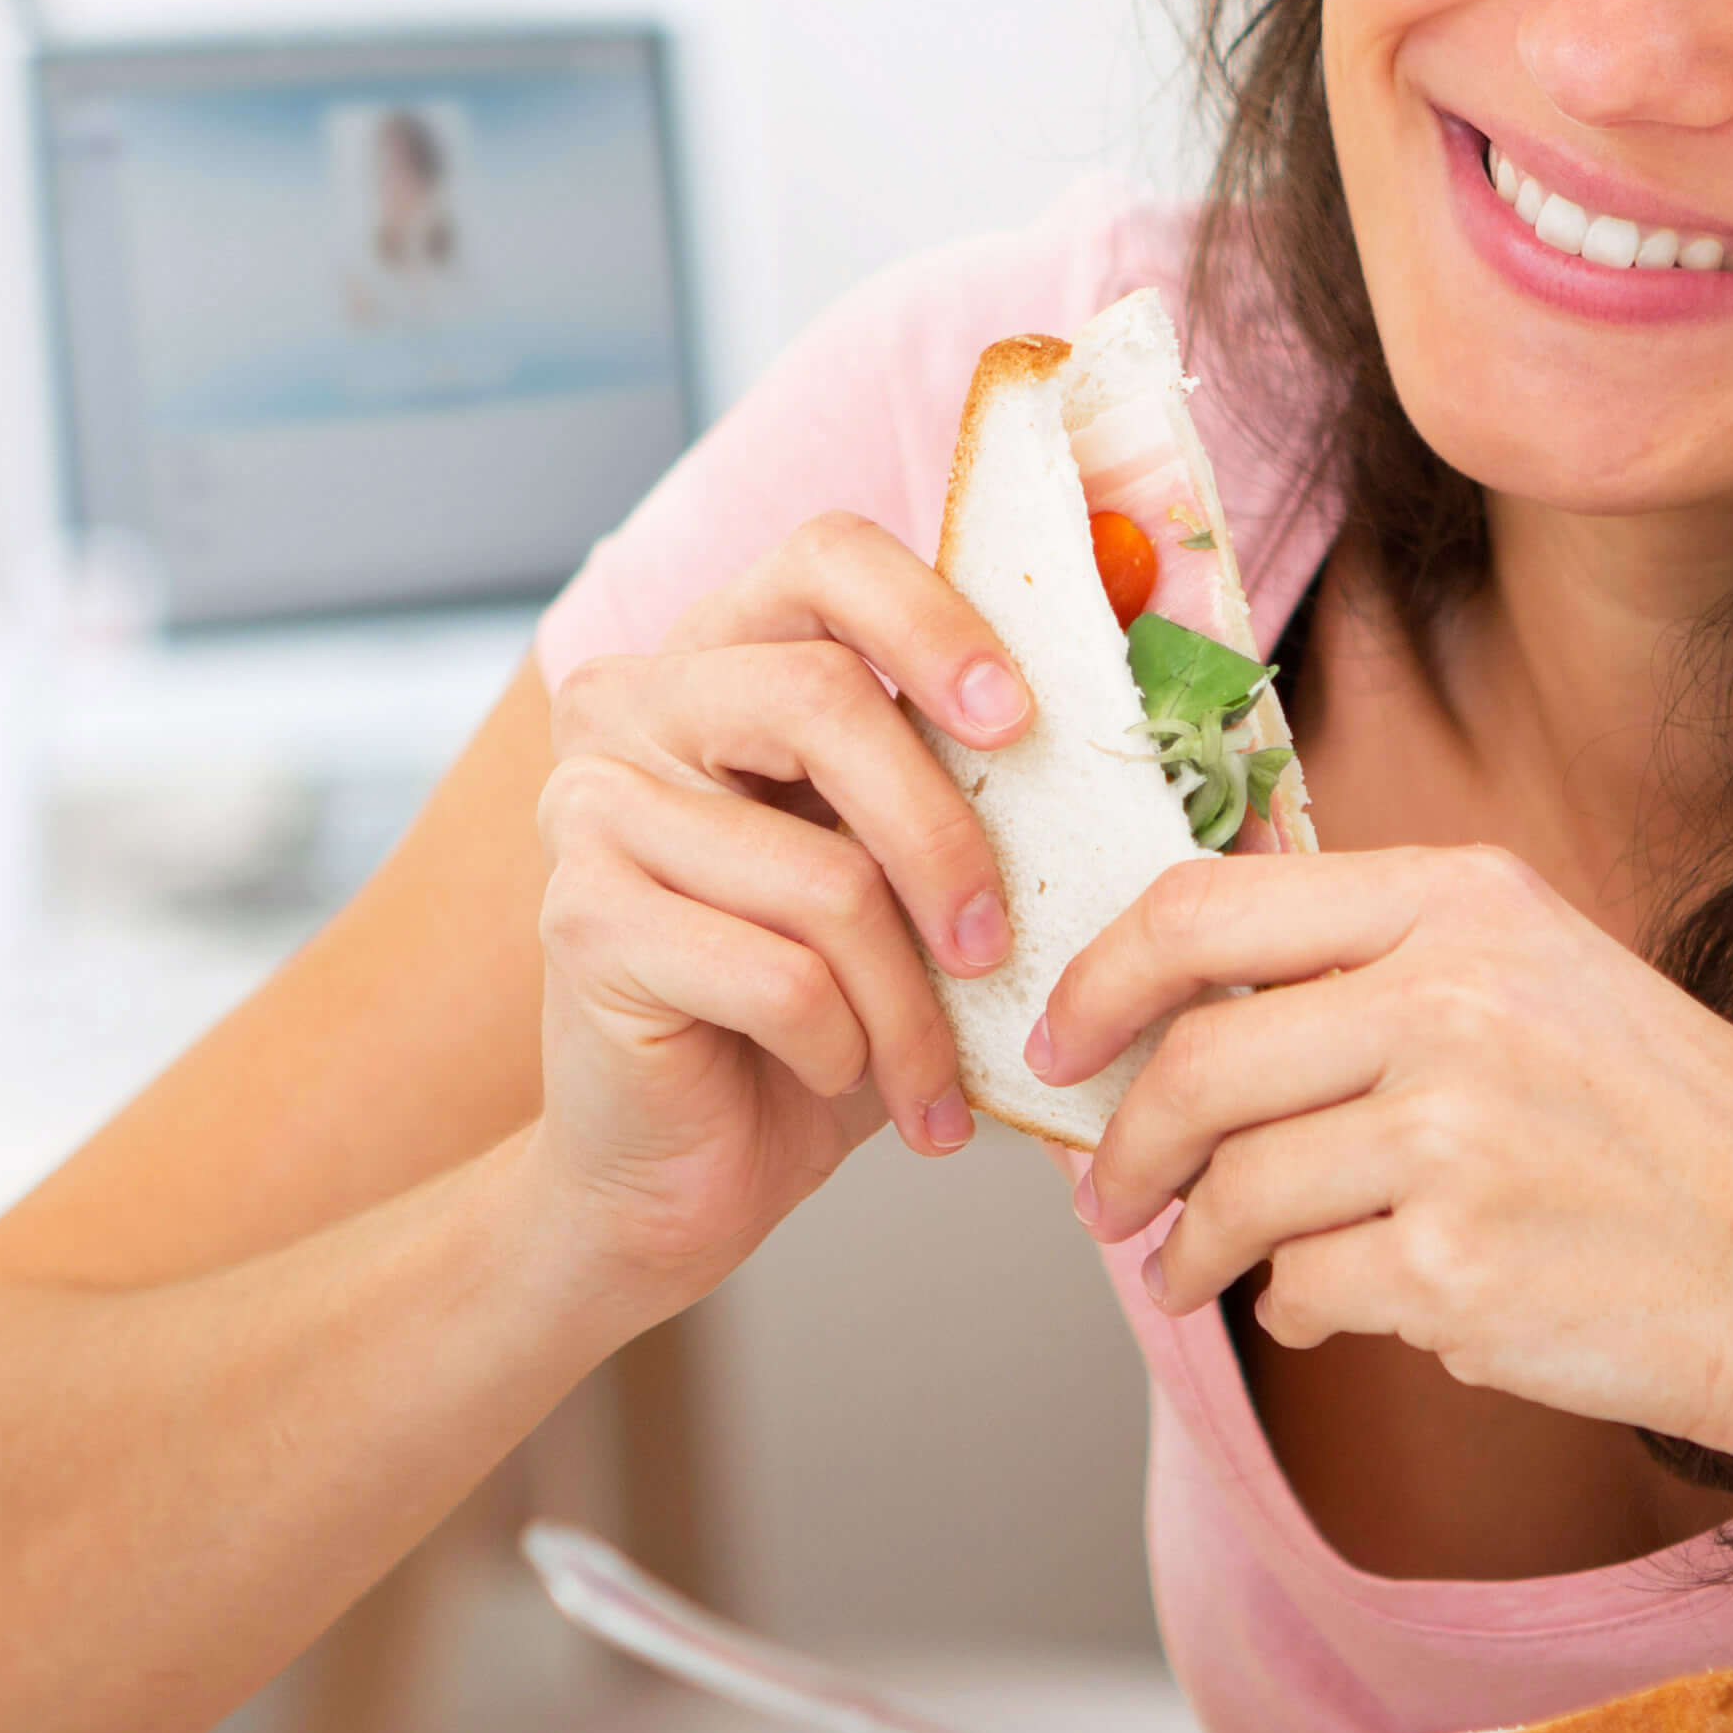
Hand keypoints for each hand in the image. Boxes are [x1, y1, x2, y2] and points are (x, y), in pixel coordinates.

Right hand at [521, 514, 1031, 1314]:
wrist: (679, 1175)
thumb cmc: (817, 1016)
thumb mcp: (911, 879)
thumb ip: (980, 776)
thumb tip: (1151, 668)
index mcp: (723, 659)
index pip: (828, 557)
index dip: (936, 620)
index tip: (1020, 720)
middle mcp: (634, 705)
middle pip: (825, 697)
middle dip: (946, 840)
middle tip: (996, 949)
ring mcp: (592, 806)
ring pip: (824, 873)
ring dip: (911, 1003)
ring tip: (933, 1075)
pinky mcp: (581, 919)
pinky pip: (779, 972)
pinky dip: (845, 1049)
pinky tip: (839, 1082)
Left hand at [1044, 844, 1732, 1462]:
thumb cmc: (1697, 1134)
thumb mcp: (1552, 979)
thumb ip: (1386, 970)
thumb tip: (1192, 1010)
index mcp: (1467, 903)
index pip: (1204, 909)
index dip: (1100, 984)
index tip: (1060, 1043)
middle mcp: (1453, 1000)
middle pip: (1192, 1065)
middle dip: (1120, 1149)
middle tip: (1105, 1199)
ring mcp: (1453, 1137)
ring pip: (1232, 1192)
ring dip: (1191, 1249)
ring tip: (1199, 1273)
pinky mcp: (1457, 1271)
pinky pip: (1304, 1293)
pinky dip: (1301, 1313)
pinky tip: (1346, 1311)